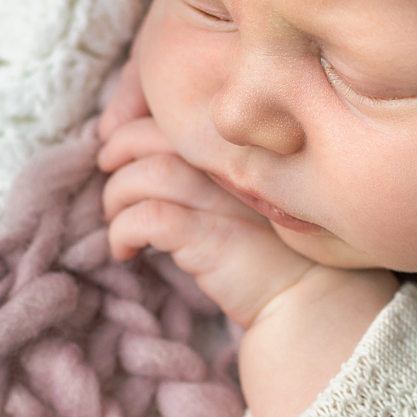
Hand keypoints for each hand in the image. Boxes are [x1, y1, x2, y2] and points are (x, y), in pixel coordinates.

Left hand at [97, 50, 396, 416]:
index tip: (120, 144)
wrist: (310, 302)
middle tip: (106, 166)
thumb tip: (150, 163)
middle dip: (119, 145)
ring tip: (114, 216)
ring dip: (116, 194)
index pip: (177, 113)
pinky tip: (124, 251)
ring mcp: (223, 202)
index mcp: (239, 151)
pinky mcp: (211, 239)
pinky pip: (150, 218)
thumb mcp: (242, 200)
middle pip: (155, 133)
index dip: (137, 120)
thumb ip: (210, 176)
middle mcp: (232, 167)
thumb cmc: (273, 252)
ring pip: (146, 174)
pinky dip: (123, 230)